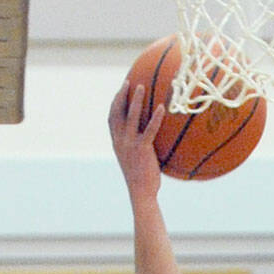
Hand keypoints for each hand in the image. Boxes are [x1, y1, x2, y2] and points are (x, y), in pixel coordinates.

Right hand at [108, 80, 164, 202]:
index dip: (115, 102)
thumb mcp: (134, 158)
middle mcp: (120, 141)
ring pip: (131, 116)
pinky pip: (149, 130)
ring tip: (141, 86)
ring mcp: (129, 144)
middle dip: (122, 95)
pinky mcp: (142, 149)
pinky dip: (155, 118)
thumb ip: (136, 144)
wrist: (141, 191)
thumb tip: (148, 135)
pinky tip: (161, 108)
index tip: (121, 90)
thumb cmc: (141, 177)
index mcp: (117, 142)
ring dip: (135, 100)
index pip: (112, 118)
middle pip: (118, 112)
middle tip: (129, 81)